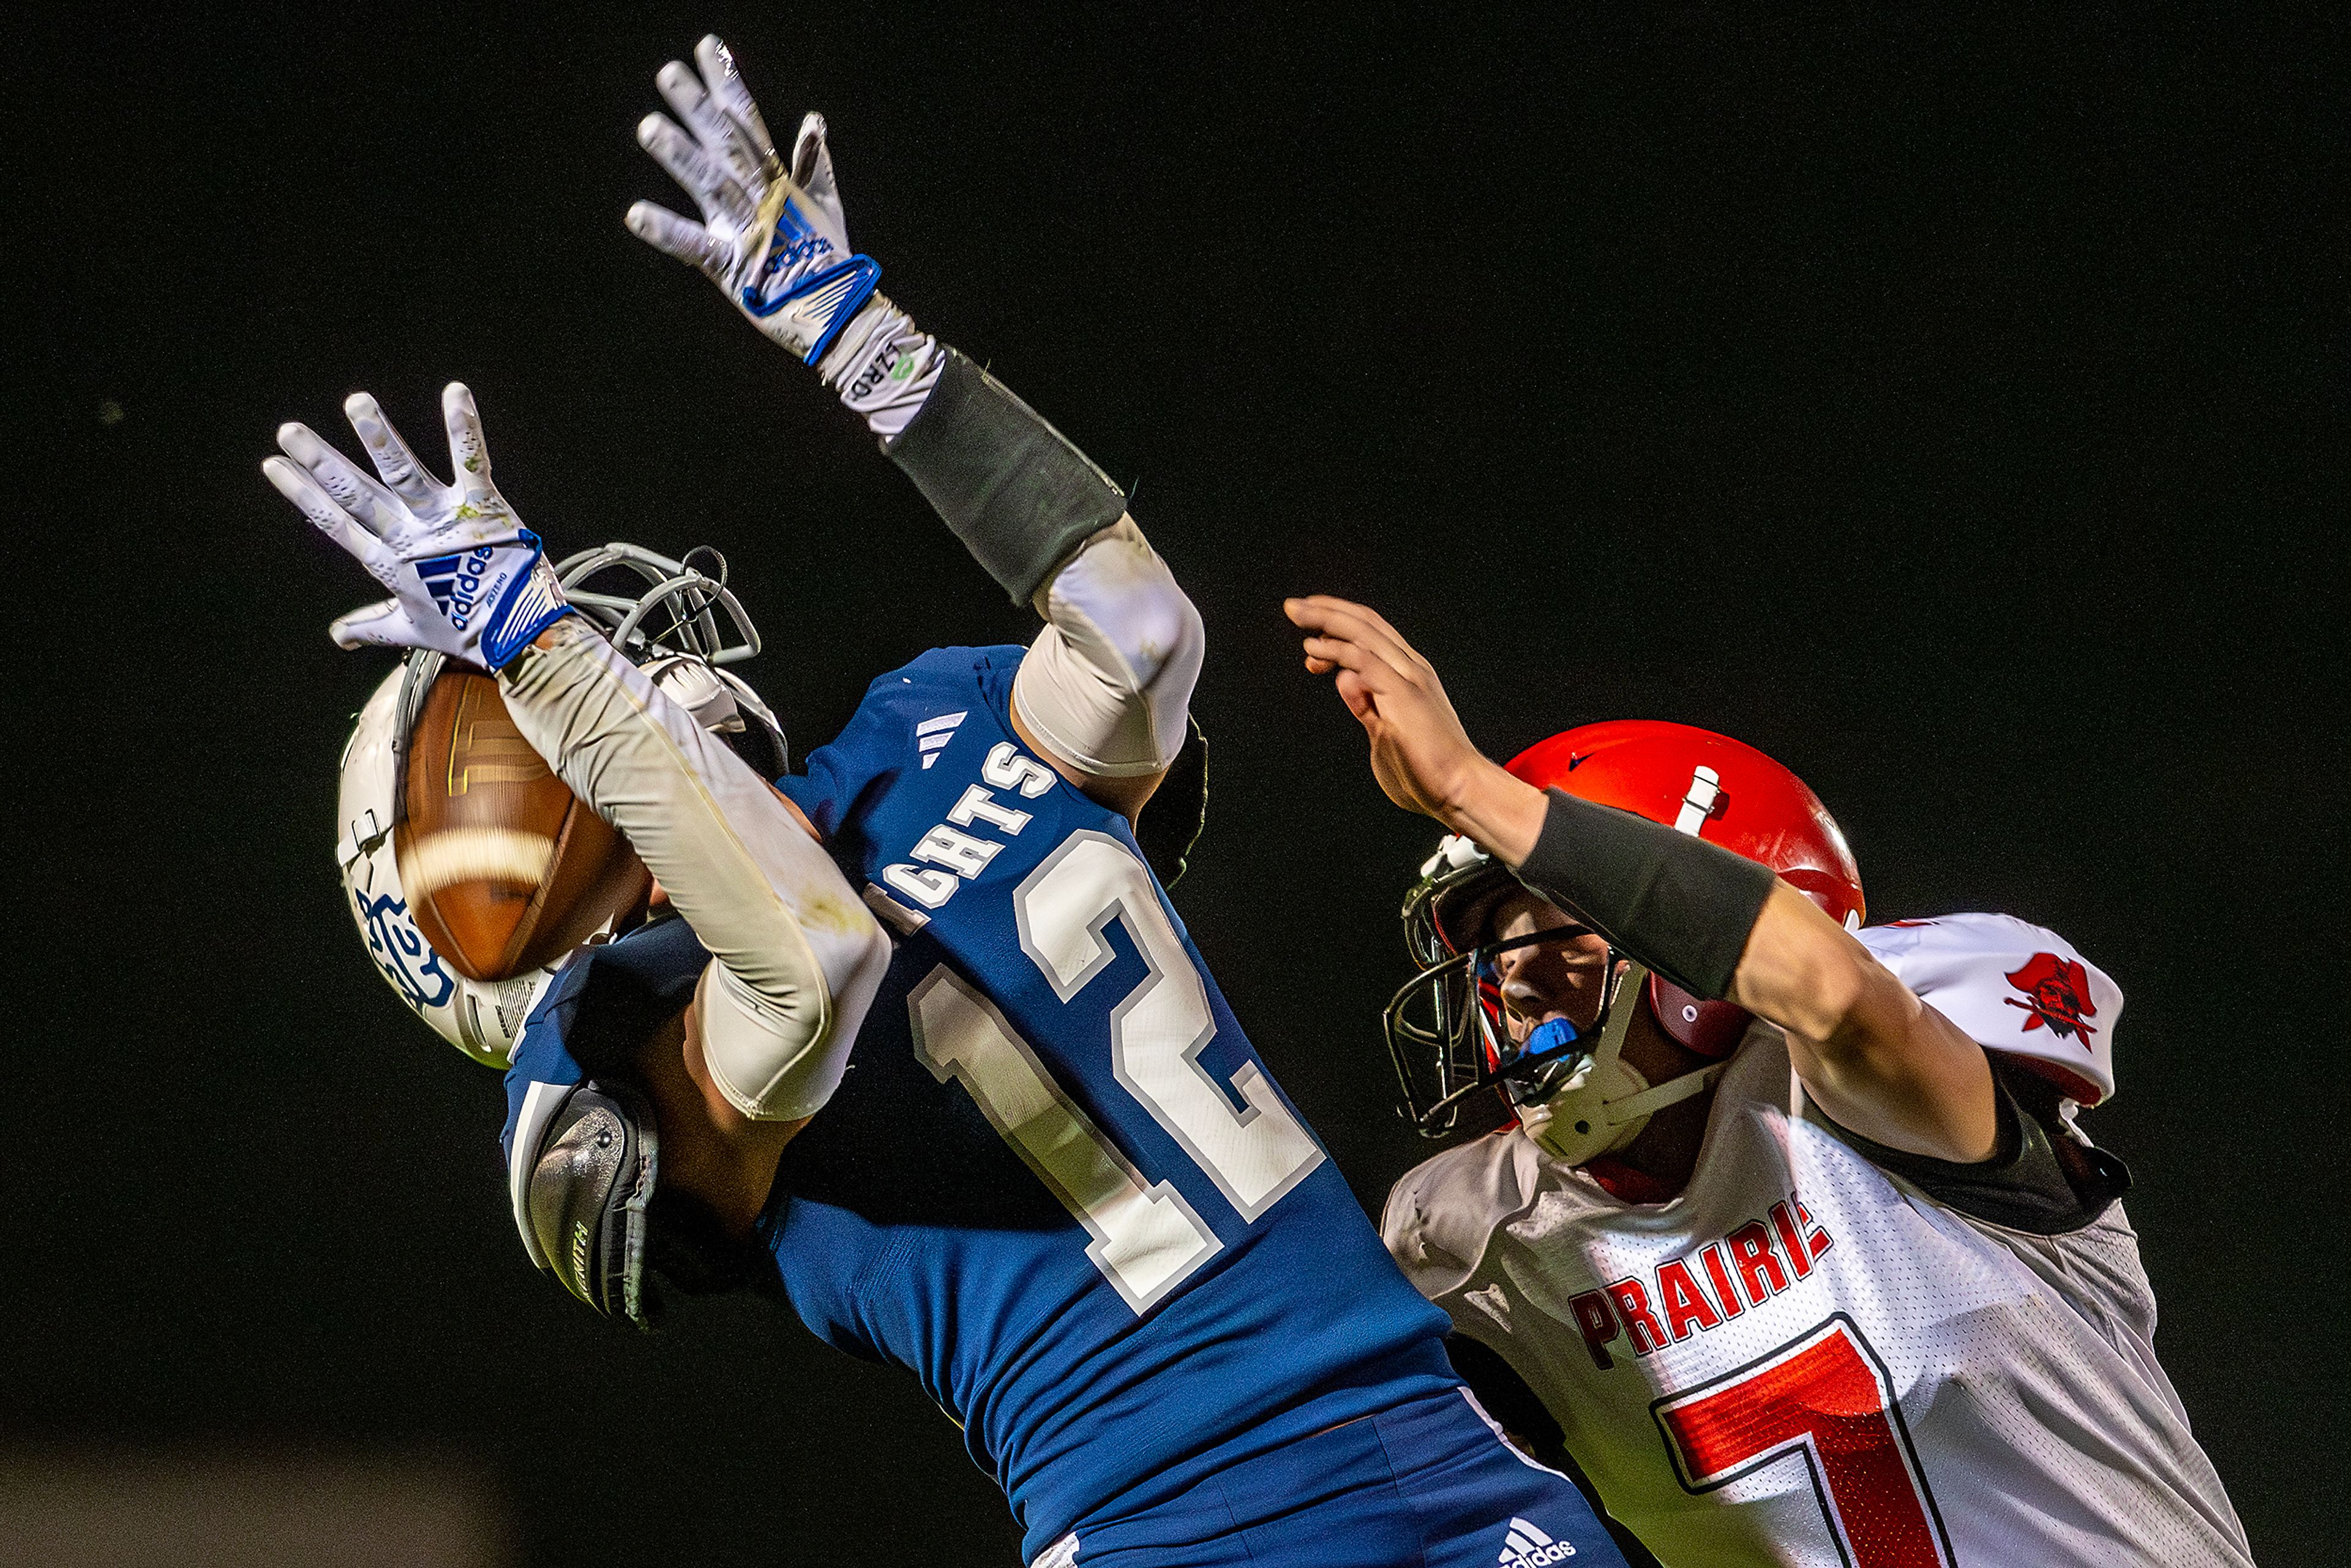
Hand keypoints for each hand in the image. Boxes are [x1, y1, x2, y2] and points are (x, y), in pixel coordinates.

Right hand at [264, 382, 569, 669]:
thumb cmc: (470, 633)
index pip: (337, 523)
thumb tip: (337, 635)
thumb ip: (372, 626)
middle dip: (322, 462)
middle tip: (288, 430)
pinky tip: (454, 392)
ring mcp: (446, 521)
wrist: (522, 641)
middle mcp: (411, 538)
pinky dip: (463, 428)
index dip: (304, 494)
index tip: (273, 465)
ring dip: (378, 436)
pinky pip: (472, 461)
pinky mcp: (485, 508)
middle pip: (358, 494)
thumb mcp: (412, 629)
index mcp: (390, 563)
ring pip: (403, 473)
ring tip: (356, 401)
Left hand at [625, 36, 880, 366]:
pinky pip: (694, 247)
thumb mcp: (826, 208)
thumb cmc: (829, 263)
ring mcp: (746, 231)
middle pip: (726, 145)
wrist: (841, 317)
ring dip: (680, 156)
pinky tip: (635, 214)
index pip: (747, 123)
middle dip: (697, 108)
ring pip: (711, 185)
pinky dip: (666, 232)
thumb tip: (813, 120)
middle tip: (668, 73)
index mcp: (779, 183)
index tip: (707, 47)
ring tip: (648, 128)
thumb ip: (814, 164)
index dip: (727, 84)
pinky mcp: (731, 268)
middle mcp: (760, 199)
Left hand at [1284, 595, 1547, 864]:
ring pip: (1363, 633)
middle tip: (1292, 606)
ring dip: (1325, 620)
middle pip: (1365, 623)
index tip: (1310, 627)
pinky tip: (1313, 650)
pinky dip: (1336, 650)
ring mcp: (1409, 678)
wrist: (1460, 789)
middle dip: (1326, 611)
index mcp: (1410, 675)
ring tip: (1295, 613)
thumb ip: (1365, 707)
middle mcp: (1411, 668)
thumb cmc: (1425, 770)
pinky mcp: (1403, 694)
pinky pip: (1364, 660)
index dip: (1340, 621)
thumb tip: (1345, 682)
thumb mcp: (1384, 731)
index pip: (1373, 633)